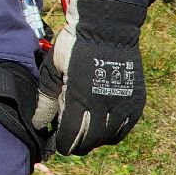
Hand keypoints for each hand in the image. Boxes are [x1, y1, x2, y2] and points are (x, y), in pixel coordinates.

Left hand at [32, 0, 146, 155]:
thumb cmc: (73, 47)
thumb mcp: (52, 69)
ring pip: (108, 139)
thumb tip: (40, 123)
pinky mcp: (136, 103)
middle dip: (76, 145)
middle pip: (89, 143)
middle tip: (67, 140)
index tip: (55, 142)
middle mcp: (104, 108)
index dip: (61, 144)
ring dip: (94, 140)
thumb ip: (46, 98)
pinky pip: (124, 129)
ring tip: (82, 132)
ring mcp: (123, 106)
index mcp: (79, 100)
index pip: (70, 138)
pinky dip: (111, 133)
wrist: (107, 29)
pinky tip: (101, 127)